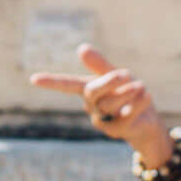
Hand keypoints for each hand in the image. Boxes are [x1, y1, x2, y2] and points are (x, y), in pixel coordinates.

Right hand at [26, 44, 174, 164]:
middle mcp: (92, 106)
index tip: (33, 79)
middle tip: (125, 72)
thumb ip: (100, 65)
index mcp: (89, 90)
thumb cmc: (129, 94)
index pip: (67, 84)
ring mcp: (103, 120)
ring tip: (140, 85)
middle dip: (108, 82)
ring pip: (110, 104)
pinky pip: (126, 115)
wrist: (147, 122)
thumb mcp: (117, 76)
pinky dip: (138, 103)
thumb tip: (81, 48)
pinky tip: (146, 96)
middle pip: (92, 92)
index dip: (51, 82)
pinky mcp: (118, 131)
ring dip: (128, 92)